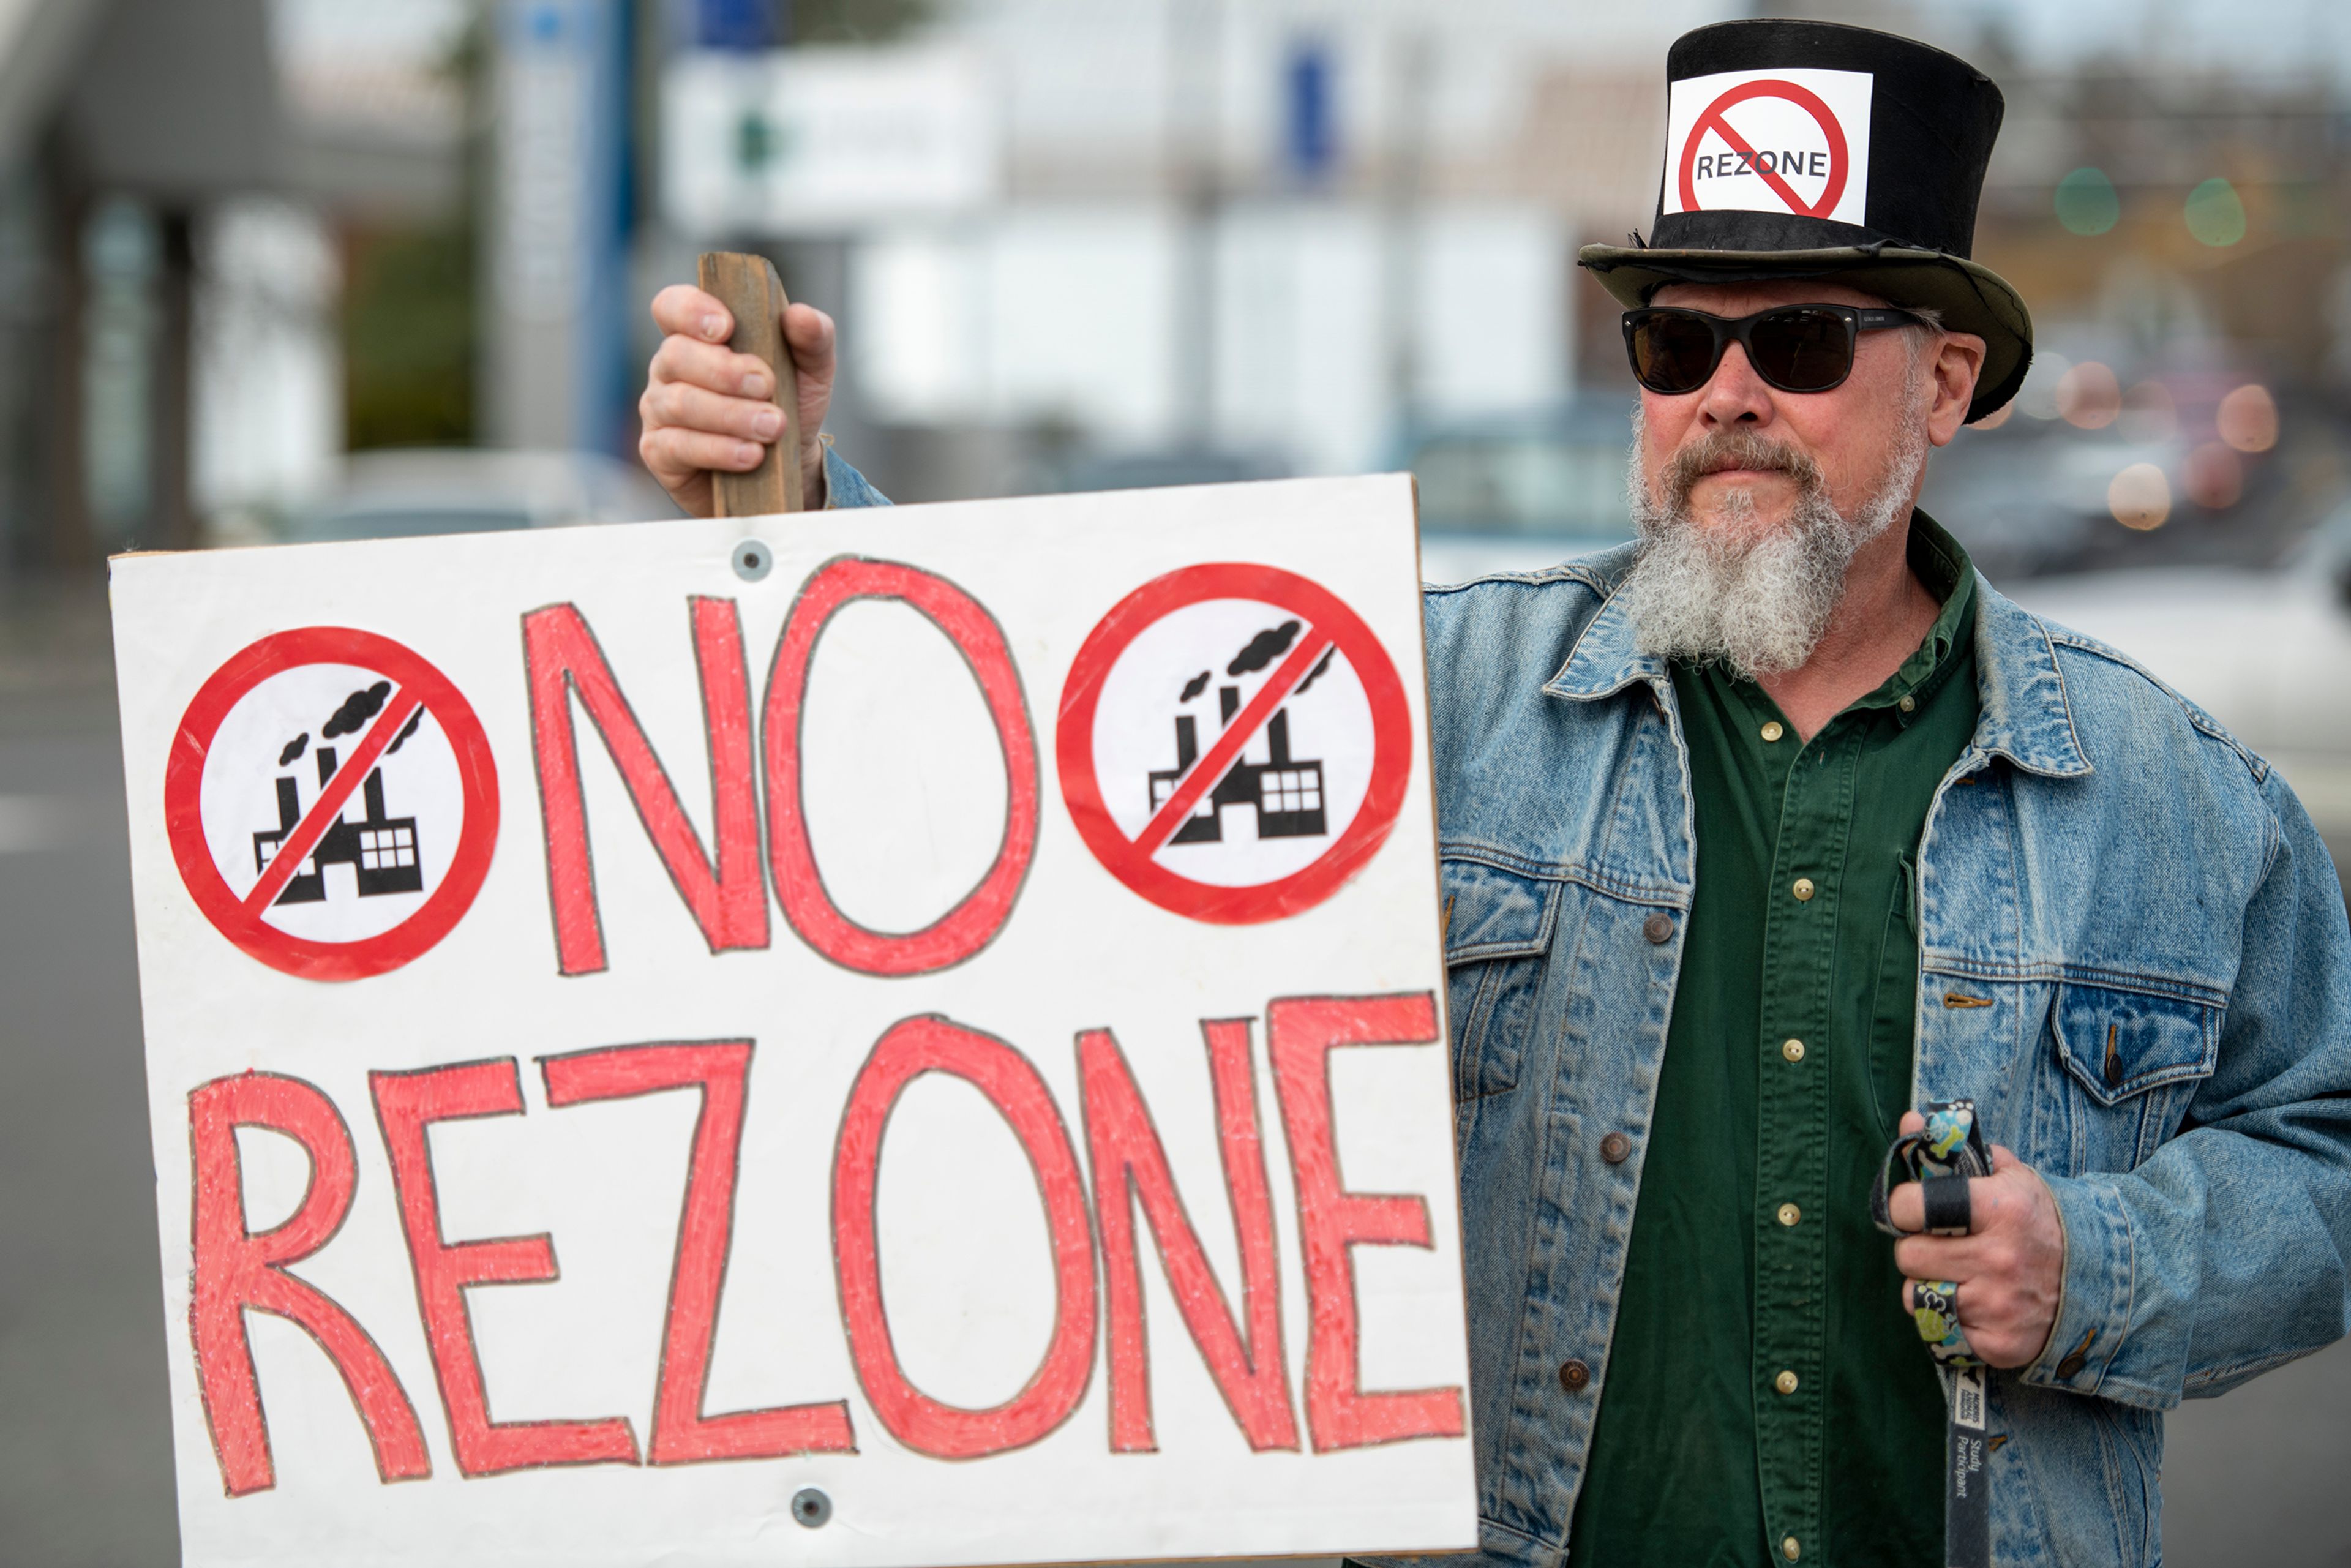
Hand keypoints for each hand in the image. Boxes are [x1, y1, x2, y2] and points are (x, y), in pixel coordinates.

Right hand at [639, 284, 837, 516]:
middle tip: (767, 386)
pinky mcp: (660, 453)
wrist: (788, 468)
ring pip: (679, 403)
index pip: (672, 306)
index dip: (691, 311)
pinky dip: (720, 449)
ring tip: (773, 426)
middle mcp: (670, 369)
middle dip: (725, 371)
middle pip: (676, 354)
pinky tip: (751, 455)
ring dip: (731, 414)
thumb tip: (800, 315)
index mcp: (697, 336)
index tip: (727, 328)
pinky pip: (677, 447)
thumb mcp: (811, 370)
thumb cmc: (789, 406)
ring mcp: (659, 411)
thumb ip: (813, 337)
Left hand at [1886, 1110, 2065, 1369]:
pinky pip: (1940, 1330)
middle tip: (1941, 1244)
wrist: (2103, 1277)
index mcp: (2000, 1210)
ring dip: (1928, 1285)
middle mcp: (1999, 1260)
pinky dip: (1950, 1318)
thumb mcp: (2008, 1176)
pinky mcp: (1999, 1344)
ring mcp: (1999, 1306)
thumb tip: (1910, 1118)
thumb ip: (1955, 1149)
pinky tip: (1976, 1303)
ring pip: (1915, 1296)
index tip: (1914, 1208)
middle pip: (1908, 1255)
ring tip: (1958, 1274)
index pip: (1912, 1207)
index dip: (1905, 1206)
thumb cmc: (2040, 1220)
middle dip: (1917, 1247)